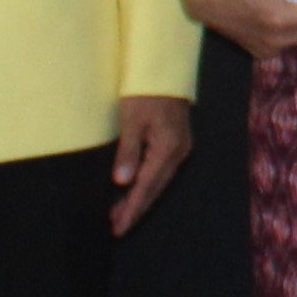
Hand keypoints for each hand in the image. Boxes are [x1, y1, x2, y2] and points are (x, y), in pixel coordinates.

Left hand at [110, 96, 192, 233]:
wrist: (164, 69)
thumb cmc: (144, 92)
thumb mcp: (131, 120)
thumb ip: (128, 152)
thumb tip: (122, 183)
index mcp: (168, 149)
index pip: (146, 187)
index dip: (131, 209)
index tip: (117, 228)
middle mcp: (179, 152)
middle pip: (155, 189)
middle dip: (136, 209)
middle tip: (116, 228)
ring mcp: (181, 147)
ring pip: (159, 182)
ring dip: (141, 198)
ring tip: (121, 214)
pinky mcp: (177, 142)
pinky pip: (161, 171)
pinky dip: (147, 184)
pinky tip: (135, 189)